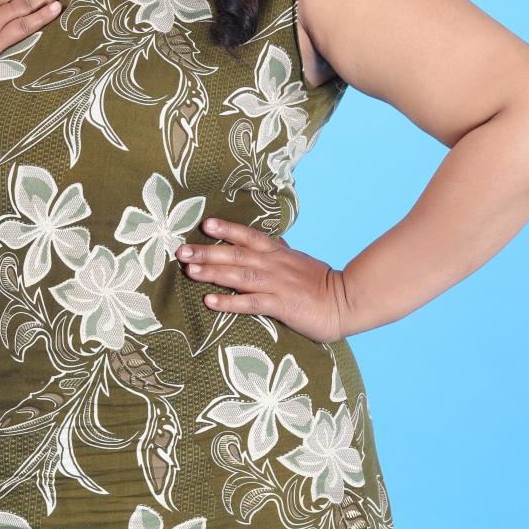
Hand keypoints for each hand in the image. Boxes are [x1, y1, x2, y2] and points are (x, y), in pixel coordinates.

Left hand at [176, 217, 349, 343]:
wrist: (347, 301)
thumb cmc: (321, 284)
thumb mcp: (300, 261)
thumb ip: (282, 252)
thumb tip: (272, 241)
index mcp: (279, 253)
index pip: (250, 236)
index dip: (228, 229)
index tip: (206, 223)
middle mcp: (275, 265)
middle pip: (236, 254)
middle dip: (207, 252)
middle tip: (181, 250)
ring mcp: (278, 284)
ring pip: (239, 276)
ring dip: (213, 272)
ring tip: (189, 271)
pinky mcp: (282, 306)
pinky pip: (251, 303)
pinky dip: (229, 302)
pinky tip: (210, 302)